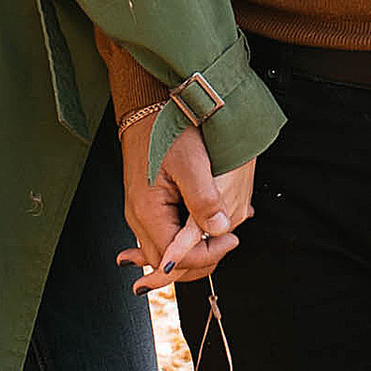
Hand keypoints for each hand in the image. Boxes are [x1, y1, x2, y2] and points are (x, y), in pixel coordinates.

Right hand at [118, 108, 254, 292]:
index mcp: (148, 212)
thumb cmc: (166, 130)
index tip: (231, 240)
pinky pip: (164, 233)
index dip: (207, 256)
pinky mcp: (147, 205)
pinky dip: (185, 237)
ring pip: (166, 250)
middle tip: (227, 242)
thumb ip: (204, 200)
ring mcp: (141, 213)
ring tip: (221, 236)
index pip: (176, 258)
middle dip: (201, 259)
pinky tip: (202, 231)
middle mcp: (139, 218)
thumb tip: (219, 229)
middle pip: (167, 261)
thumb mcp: (192, 163)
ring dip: (194, 249)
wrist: (147, 109)